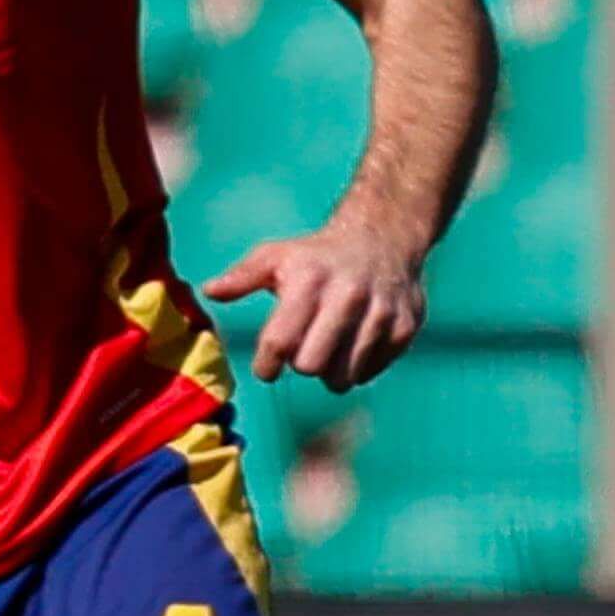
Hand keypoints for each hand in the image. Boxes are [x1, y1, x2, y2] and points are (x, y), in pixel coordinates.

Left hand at [201, 218, 428, 391]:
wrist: (382, 239)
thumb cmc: (316, 256)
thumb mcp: (276, 257)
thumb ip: (242, 277)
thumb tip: (209, 291)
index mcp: (310, 280)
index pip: (280, 342)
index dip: (266, 364)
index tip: (266, 366)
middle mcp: (347, 295)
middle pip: (311, 365)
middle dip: (301, 364)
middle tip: (303, 349)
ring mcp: (381, 312)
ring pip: (342, 376)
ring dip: (329, 369)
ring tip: (330, 344)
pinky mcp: (404, 328)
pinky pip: (369, 372)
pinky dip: (357, 366)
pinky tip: (355, 340)